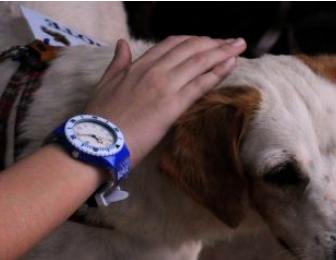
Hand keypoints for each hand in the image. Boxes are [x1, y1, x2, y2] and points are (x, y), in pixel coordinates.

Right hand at [84, 36, 246, 163]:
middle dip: (214, 43)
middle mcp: (154, 71)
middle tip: (232, 41)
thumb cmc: (98, 119)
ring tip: (238, 47)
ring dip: (222, 52)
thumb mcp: (104, 84)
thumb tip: (122, 44)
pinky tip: (231, 64)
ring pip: (199, 62)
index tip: (207, 41)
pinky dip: (218, 71)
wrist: (97, 142)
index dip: (193, 41)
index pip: (171, 44)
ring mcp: (165, 86)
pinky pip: (201, 84)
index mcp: (138, 66)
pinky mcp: (173, 105)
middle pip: (190, 48)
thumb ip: (117, 63)